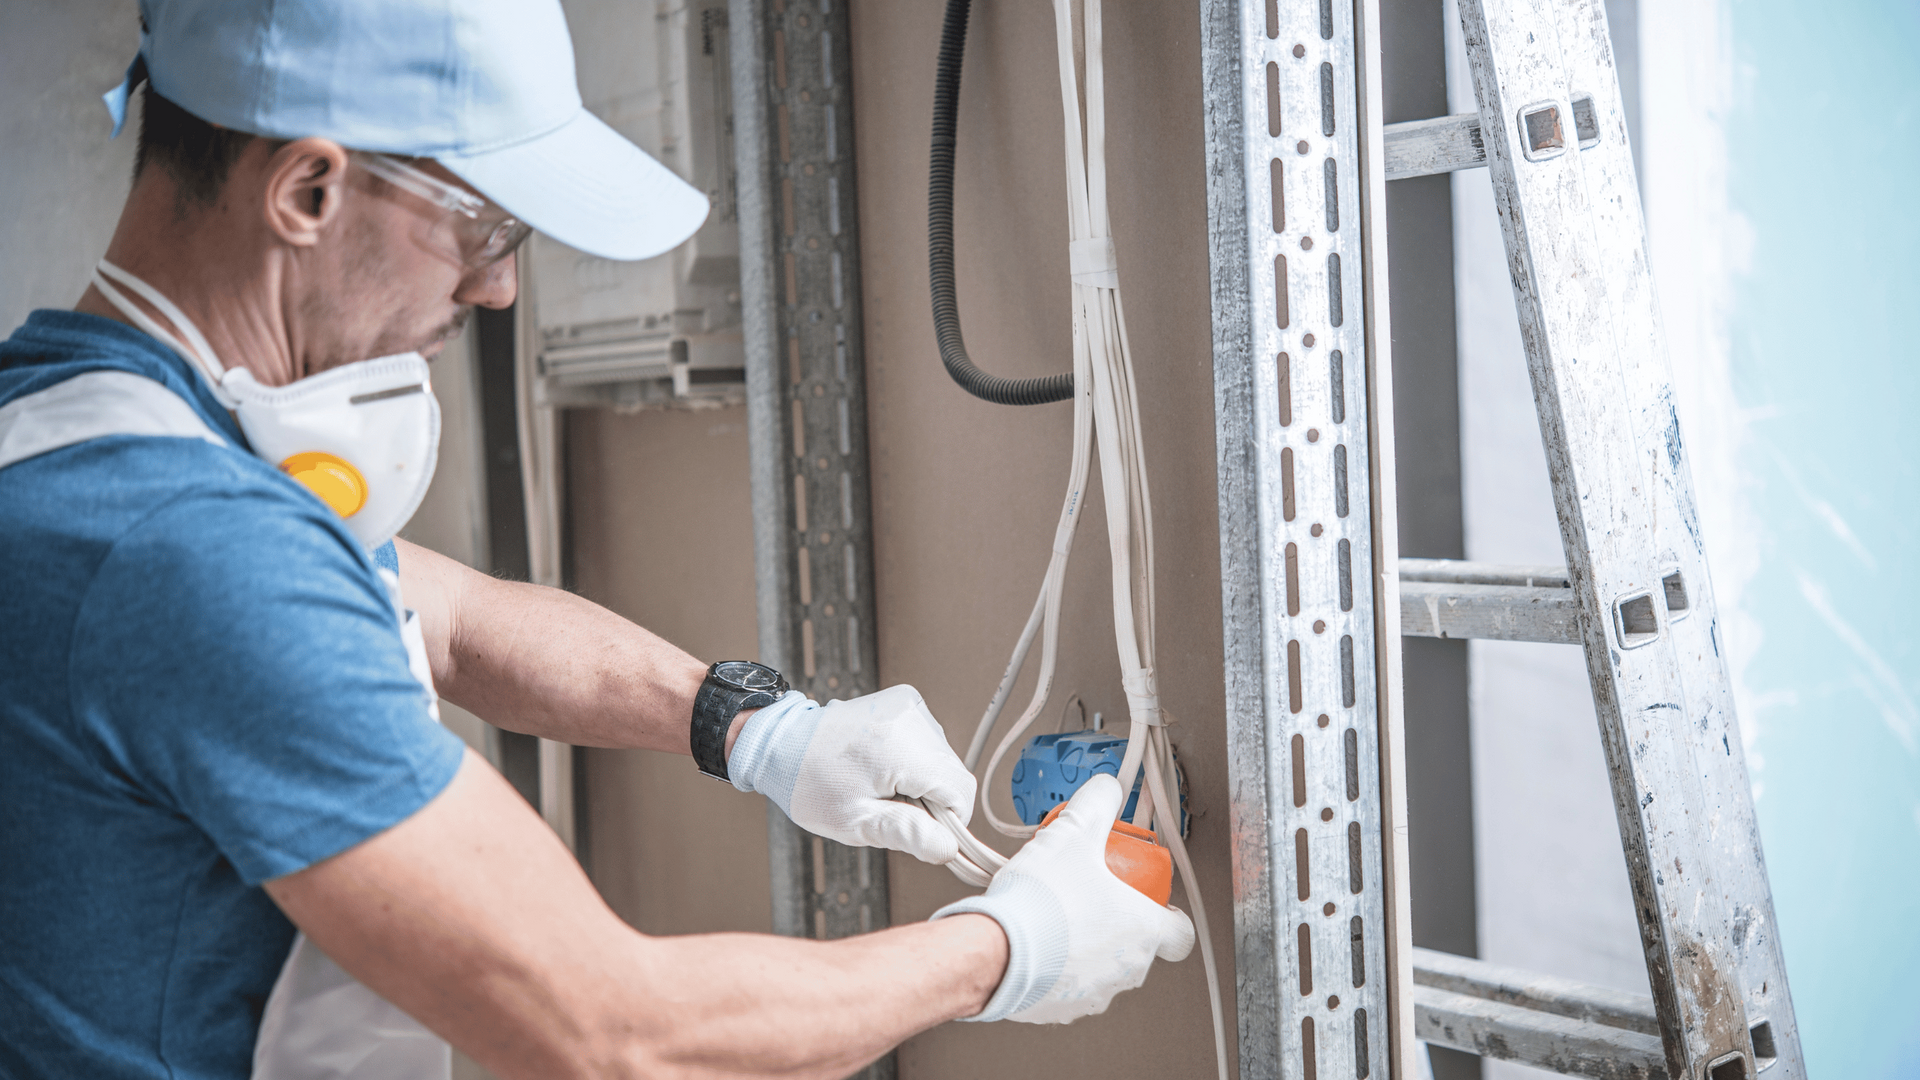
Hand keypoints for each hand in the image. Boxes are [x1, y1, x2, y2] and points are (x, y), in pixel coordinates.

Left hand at [726, 684, 977, 864]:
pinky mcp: (905, 700)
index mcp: (902, 748)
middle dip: (930, 798)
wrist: (782, 742)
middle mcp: (912, 718)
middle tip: (887, 805)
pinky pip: (929, 740)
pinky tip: (882, 764)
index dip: (947, 819)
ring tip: (879, 782)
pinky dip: (913, 758)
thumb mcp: (855, 821)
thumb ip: (908, 834)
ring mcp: (910, 705)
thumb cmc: (811, 784)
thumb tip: (948, 848)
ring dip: (921, 778)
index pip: (961, 791)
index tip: (915, 827)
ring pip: (943, 758)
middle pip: (953, 773)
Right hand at [929, 774, 1194, 1022]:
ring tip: (1057, 915)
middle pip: (1137, 947)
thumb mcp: (1074, 833)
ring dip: (1086, 945)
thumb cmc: (1041, 904)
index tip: (1150, 901)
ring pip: (1102, 968)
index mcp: (1142, 931)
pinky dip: (1057, 966)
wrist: (993, 950)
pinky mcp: (1060, 1008)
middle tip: (1090, 896)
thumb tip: (1107, 789)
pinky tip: (1036, 940)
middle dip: (1116, 922)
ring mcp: (1094, 993)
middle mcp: (1125, 969)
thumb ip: (1097, 804)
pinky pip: (1068, 985)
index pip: (1180, 933)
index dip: (1168, 914)